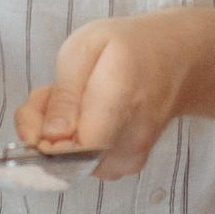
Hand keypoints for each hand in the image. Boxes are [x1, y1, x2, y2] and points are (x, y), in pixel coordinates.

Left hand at [13, 8, 214, 179]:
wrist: (176, 59)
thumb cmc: (126, 47)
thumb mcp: (84, 48)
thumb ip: (64, 95)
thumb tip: (50, 139)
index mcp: (121, 95)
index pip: (79, 147)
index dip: (46, 140)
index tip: (38, 113)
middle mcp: (132, 136)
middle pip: (68, 160)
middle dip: (43, 131)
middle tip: (50, 95)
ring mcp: (134, 156)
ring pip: (73, 165)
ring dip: (57, 137)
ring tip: (70, 101)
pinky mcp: (129, 165)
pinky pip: (87, 166)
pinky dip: (73, 144)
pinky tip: (82, 117)